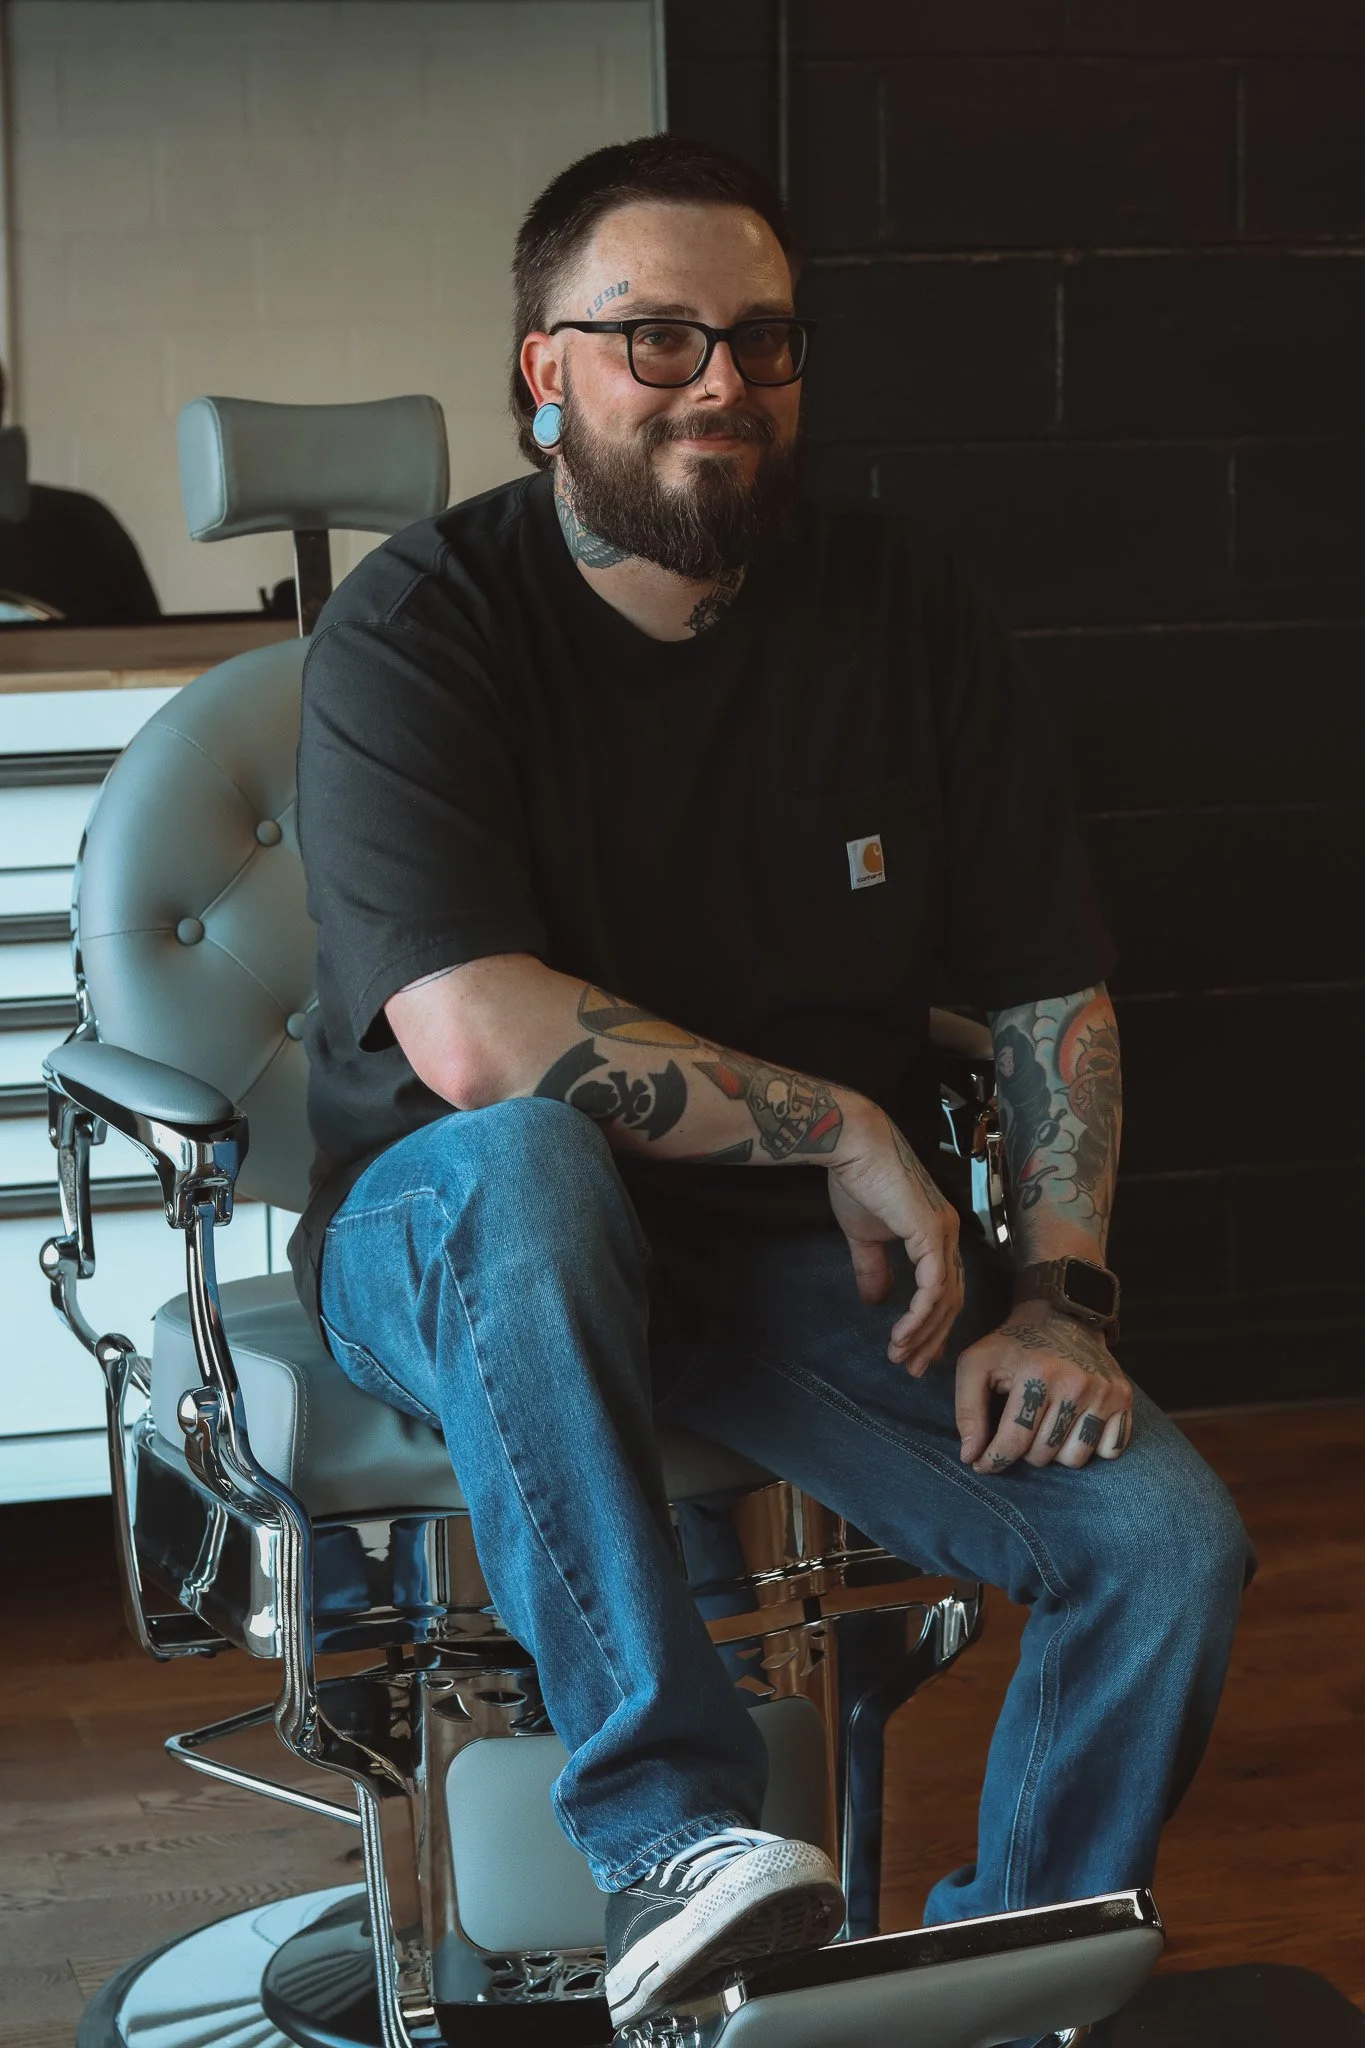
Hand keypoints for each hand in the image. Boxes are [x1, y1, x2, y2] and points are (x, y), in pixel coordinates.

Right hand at [827, 1107, 963, 1374]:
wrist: (853, 1148)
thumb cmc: (858, 1181)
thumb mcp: (865, 1236)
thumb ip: (873, 1269)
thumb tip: (875, 1302)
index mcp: (936, 1233)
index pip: (944, 1287)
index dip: (932, 1322)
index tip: (917, 1351)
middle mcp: (948, 1235)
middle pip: (950, 1299)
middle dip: (931, 1337)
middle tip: (911, 1367)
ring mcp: (943, 1234)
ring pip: (944, 1299)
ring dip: (922, 1333)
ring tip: (899, 1356)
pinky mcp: (930, 1234)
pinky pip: (933, 1287)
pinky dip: (919, 1315)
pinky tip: (902, 1334)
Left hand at [955, 1305, 1132, 1473]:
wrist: (1063, 1315)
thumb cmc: (1014, 1345)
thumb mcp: (977, 1364)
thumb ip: (967, 1411)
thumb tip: (971, 1456)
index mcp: (1036, 1374)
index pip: (1013, 1442)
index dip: (992, 1459)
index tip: (982, 1463)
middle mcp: (1075, 1384)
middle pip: (1043, 1455)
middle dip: (1024, 1451)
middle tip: (1020, 1429)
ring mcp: (1103, 1391)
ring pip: (1075, 1459)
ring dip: (1056, 1452)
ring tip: (1046, 1427)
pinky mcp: (1122, 1397)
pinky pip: (1109, 1450)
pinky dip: (1091, 1448)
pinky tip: (1075, 1427)